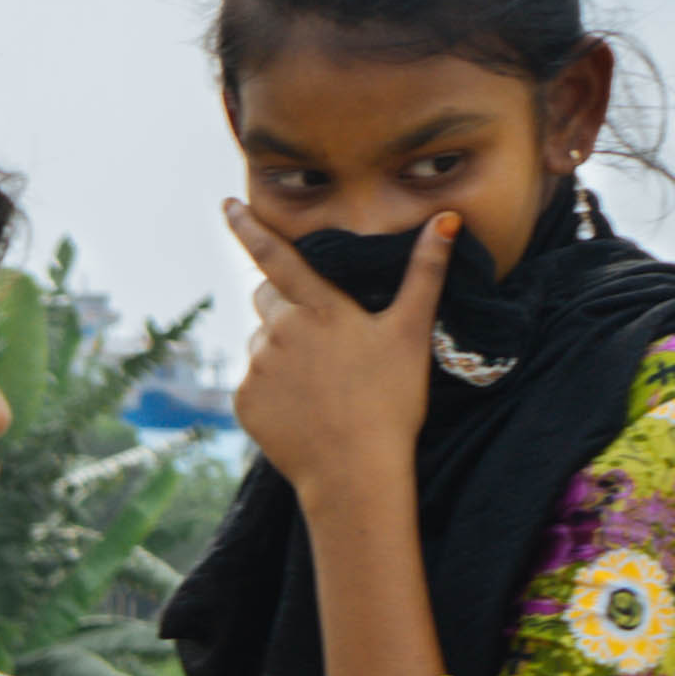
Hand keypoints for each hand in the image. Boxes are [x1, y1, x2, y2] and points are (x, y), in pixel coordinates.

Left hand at [223, 199, 449, 519]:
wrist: (354, 471)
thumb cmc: (391, 400)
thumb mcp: (411, 332)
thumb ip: (425, 273)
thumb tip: (447, 220)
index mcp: (317, 308)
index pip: (275, 255)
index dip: (249, 227)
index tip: (228, 205)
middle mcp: (277, 331)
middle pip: (266, 298)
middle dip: (285, 303)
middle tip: (324, 336)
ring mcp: (256, 367)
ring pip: (260, 340)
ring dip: (281, 347)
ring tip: (321, 380)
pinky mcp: (243, 400)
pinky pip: (252, 379)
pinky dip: (272, 385)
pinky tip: (304, 404)